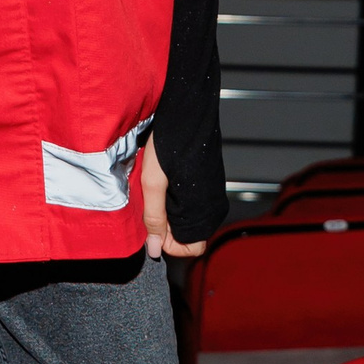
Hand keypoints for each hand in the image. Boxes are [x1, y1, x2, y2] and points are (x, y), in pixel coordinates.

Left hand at [141, 133, 206, 260]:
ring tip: (155, 193)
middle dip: (168, 228)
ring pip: (189, 218)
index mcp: (202, 210)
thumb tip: (154, 250)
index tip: (153, 228)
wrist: (186, 114)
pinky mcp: (208, 182)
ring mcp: (212, 193)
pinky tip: (164, 184)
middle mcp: (212, 205)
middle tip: (150, 207)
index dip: (170, 243)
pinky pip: (192, 203)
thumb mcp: (152, 184)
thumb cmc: (168, 145)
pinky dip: (176, 201)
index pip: (192, 248)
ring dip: (171, 213)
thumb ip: (154, 218)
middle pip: (189, 234)